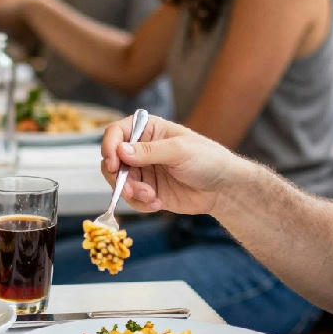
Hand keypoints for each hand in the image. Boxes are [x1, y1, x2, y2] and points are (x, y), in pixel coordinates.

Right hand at [99, 115, 251, 214]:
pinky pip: (132, 199)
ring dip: (131, 192)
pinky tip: (158, 203)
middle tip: (130, 189)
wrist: (223, 188)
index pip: (116, 133)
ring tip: (151, 197)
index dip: (109, 146)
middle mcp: (140, 149)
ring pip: (119, 182)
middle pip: (111, 160)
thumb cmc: (207, 159)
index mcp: (147, 130)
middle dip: (118, 177)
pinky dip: (140, 203)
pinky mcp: (148, 190)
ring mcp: (143, 171)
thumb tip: (120, 151)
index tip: (112, 164)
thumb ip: (149, 151)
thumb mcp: (179, 151)